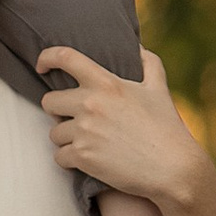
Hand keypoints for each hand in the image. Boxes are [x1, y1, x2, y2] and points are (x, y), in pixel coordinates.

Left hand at [39, 45, 208, 208]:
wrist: (173, 169)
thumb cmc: (167, 128)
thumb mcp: (159, 89)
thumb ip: (148, 63)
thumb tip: (137, 46)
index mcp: (106, 83)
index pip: (65, 57)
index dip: (47, 57)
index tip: (42, 65)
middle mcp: (90, 104)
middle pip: (49, 102)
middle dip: (59, 111)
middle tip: (75, 119)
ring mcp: (84, 131)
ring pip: (54, 133)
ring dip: (66, 139)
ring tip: (89, 143)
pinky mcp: (82, 157)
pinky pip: (59, 156)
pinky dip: (71, 160)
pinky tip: (88, 160)